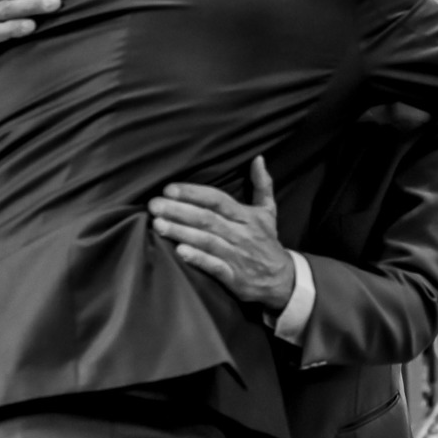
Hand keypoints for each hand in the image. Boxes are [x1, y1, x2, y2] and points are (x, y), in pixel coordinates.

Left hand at [149, 157, 294, 311]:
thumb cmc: (268, 242)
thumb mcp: (268, 211)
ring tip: (158, 225)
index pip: (217, 200)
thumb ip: (262, 184)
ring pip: (206, 241)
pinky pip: (214, 266)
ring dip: (182, 232)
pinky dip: (198, 259)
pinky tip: (180, 252)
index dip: (193, 193)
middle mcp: (240, 234)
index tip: (169, 189)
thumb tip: (258, 159)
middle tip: (155, 205)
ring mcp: (237, 255)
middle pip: (207, 219)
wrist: (282, 279)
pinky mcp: (234, 277)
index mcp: (246, 216)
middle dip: (179, 211)